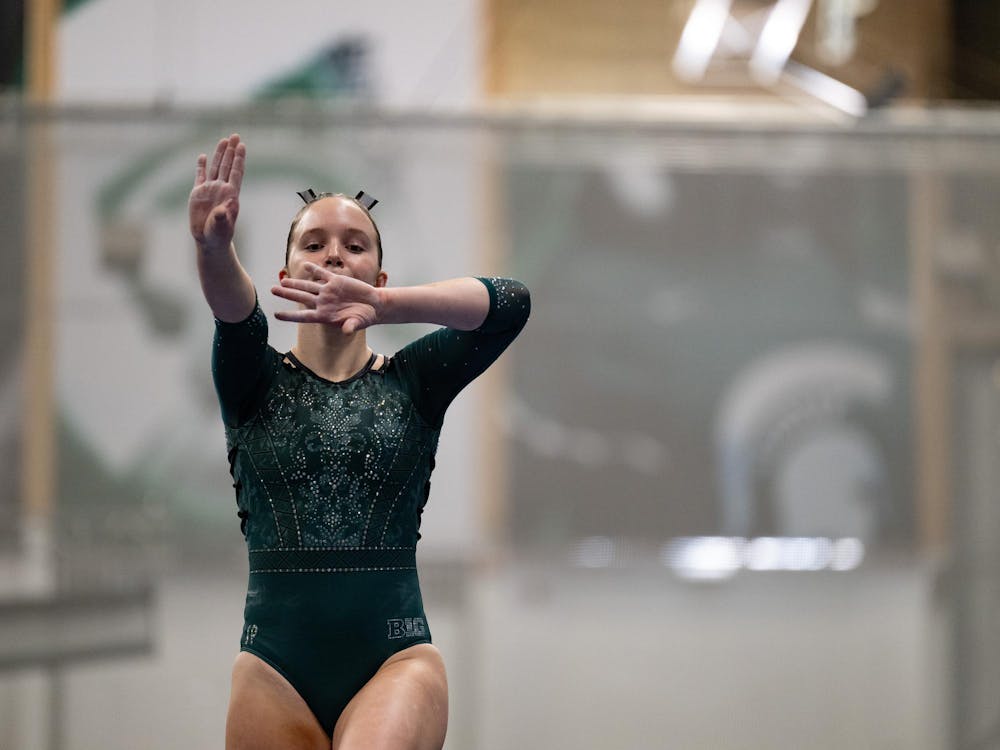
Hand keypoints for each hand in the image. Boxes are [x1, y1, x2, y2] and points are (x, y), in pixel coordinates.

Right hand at [189, 134, 245, 251]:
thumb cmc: (219, 235)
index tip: (242, 145)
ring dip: (220, 154)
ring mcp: (210, 190)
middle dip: (231, 151)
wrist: (208, 241)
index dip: (238, 159)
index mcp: (230, 195)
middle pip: (227, 165)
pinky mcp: (198, 194)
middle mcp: (221, 189)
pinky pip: (200, 176)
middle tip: (235, 136)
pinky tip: (204, 156)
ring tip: (224, 140)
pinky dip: (201, 166)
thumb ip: (222, 217)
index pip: (236, 172)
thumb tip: (224, 208)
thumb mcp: (221, 227)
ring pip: (216, 168)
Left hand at [271, 263, 382, 333]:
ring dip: (295, 283)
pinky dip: (314, 269)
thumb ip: (351, 326)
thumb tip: (346, 331)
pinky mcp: (336, 281)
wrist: (373, 306)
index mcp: (325, 315)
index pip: (304, 315)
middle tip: (272, 289)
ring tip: (282, 280)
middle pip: (301, 297)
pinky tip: (305, 265)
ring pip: (308, 286)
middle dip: (286, 293)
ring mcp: (328, 291)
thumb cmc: (364, 317)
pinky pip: (322, 274)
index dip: (290, 315)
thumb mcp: (358, 323)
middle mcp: (323, 302)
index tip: (276, 314)